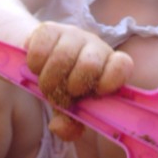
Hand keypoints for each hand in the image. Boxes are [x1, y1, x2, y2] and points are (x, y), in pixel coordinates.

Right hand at [25, 23, 132, 140]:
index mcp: (109, 66)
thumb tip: (61, 128)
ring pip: (62, 57)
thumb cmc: (64, 87)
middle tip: (62, 95)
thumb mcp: (70, 110)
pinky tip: (36, 68)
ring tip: (47, 86)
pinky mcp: (49, 28)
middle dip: (71, 87)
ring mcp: (73, 35)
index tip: (96, 92)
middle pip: (89, 65)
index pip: (122, 65)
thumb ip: (69, 124)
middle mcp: (95, 47)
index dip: (111, 79)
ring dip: (49, 80)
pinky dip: (35, 64)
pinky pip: (40, 48)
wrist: (41, 59)